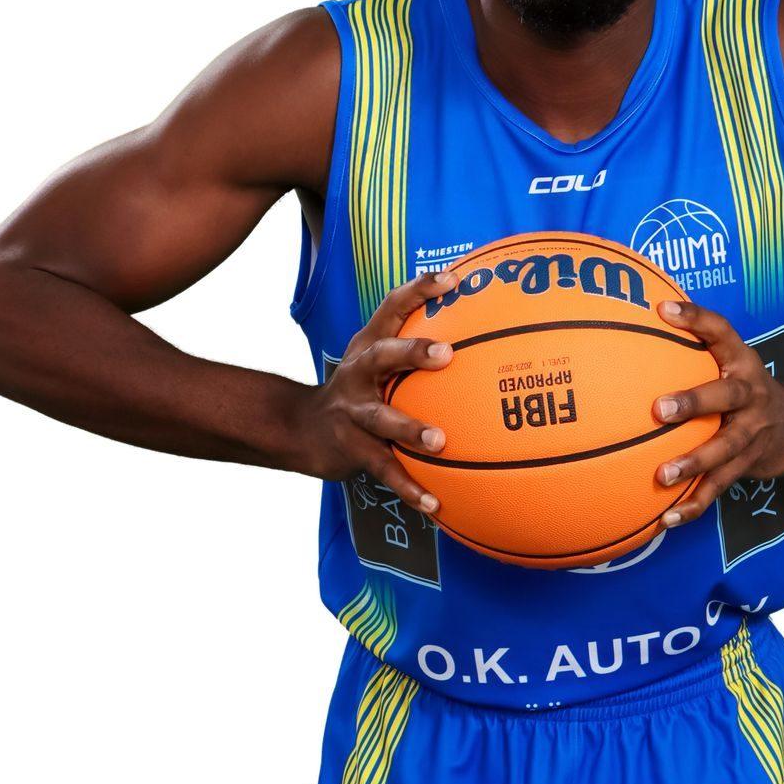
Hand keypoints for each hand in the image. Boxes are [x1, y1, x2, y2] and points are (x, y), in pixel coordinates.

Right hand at [289, 271, 455, 514]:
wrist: (301, 429)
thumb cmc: (360, 388)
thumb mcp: (378, 359)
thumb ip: (416, 344)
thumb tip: (482, 329)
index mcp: (369, 345)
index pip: (392, 306)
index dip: (420, 289)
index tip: (453, 279)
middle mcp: (359, 372)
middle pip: (383, 355)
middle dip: (412, 351)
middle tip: (446, 354)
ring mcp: (353, 412)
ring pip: (382, 419)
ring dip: (411, 429)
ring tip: (441, 442)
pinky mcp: (352, 449)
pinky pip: (385, 470)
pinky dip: (411, 487)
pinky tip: (436, 504)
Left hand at [652, 299, 783, 527]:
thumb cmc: (747, 386)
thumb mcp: (732, 358)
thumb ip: (694, 343)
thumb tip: (641, 316)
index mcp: (742, 361)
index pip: (721, 331)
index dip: (695, 318)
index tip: (663, 309)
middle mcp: (751, 394)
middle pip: (726, 395)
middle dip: (694, 402)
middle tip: (658, 408)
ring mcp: (752, 432)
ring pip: (724, 449)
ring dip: (693, 463)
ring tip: (662, 475)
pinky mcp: (748, 465)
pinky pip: (719, 486)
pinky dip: (694, 504)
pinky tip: (666, 517)